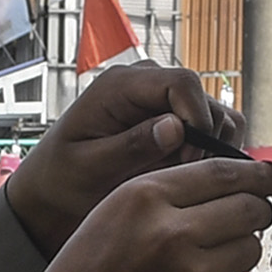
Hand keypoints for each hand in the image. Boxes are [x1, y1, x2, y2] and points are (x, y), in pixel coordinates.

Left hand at [0, 64, 248, 254]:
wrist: (54, 189)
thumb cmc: (63, 177)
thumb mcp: (91, 167)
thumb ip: (131, 146)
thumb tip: (176, 127)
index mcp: (121, 85)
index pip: (183, 83)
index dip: (198, 120)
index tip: (188, 161)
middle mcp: (147, 85)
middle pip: (206, 98)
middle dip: (207, 139)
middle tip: (184, 177)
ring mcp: (163, 102)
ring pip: (217, 114)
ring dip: (212, 148)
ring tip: (183, 178)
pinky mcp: (174, 121)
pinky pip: (213, 130)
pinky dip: (213, 153)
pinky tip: (188, 177)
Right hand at [0, 158, 271, 271]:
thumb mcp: (109, 215)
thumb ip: (163, 195)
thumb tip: (224, 182)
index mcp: (144, 197)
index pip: (223, 171)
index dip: (258, 172)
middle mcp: (171, 231)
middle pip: (249, 207)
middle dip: (258, 208)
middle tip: (254, 212)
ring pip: (249, 247)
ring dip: (242, 245)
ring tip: (212, 252)